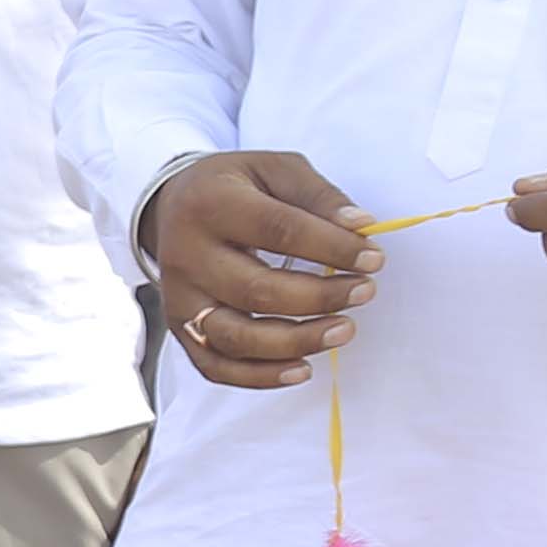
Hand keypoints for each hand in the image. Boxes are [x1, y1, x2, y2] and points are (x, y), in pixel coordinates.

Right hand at [139, 149, 377, 390]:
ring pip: (236, 337)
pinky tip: (303, 368)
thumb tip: (361, 228)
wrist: (173, 205)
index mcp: (210, 203)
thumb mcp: (275, 170)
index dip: (331, 247)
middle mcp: (186, 254)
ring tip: (344, 330)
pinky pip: (216, 366)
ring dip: (297, 341)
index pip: (277, 230)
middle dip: (320, 297)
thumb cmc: (236, 187)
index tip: (373, 258)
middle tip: (365, 291)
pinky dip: (261, 376)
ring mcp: (179, 297)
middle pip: (256, 290)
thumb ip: (318, 195)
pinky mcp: (181, 327)